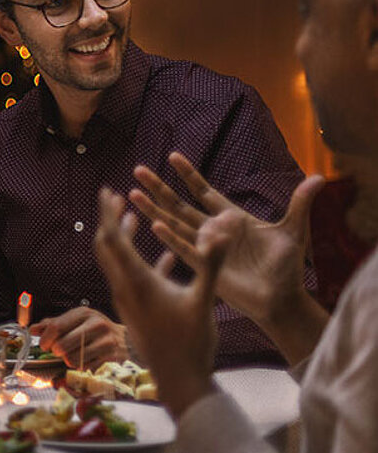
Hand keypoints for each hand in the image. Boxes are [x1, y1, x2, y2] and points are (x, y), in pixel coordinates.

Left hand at [31, 307, 128, 369]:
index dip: (45, 339)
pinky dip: (82, 368)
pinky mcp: (112, 359)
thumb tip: (32, 330)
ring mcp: (106, 342)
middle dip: (57, 352)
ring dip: (69, 361)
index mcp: (84, 314)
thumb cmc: (96, 330)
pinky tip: (87, 361)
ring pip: (72, 360)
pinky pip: (85, 369)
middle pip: (62, 345)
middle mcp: (97, 325)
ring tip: (75, 355)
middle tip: (59, 351)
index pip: (56, 326)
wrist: (127, 341)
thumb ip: (53, 324)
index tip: (44, 345)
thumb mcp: (76, 321)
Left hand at [93, 188, 217, 418]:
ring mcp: (128, 301)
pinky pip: (133, 279)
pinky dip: (142, 261)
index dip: (109, 213)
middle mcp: (124, 289)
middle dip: (110, 220)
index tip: (107, 191)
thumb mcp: (204, 300)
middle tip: (114, 197)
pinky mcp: (136, 310)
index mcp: (136, 282)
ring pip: (118, 262)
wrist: (180, 381)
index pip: (114, 239)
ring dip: (124, 238)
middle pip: (107, 247)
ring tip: (134, 216)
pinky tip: (165, 256)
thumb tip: (221, 231)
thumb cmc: (192, 343)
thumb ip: (210, 264)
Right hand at [131, 153, 326, 335]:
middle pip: (180, 203)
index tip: (173, 155)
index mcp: (230, 217)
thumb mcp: (294, 230)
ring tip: (133, 193)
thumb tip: (319, 176)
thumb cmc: (286, 266)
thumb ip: (300, 203)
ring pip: (174, 223)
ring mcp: (206, 246)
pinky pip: (184, 249)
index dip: (189, 174)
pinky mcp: (207, 265)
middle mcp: (212, 229)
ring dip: (154, 209)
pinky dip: (171, 237)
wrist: (283, 297)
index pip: (204, 190)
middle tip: (138, 169)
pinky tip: (155, 226)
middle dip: (159, 187)